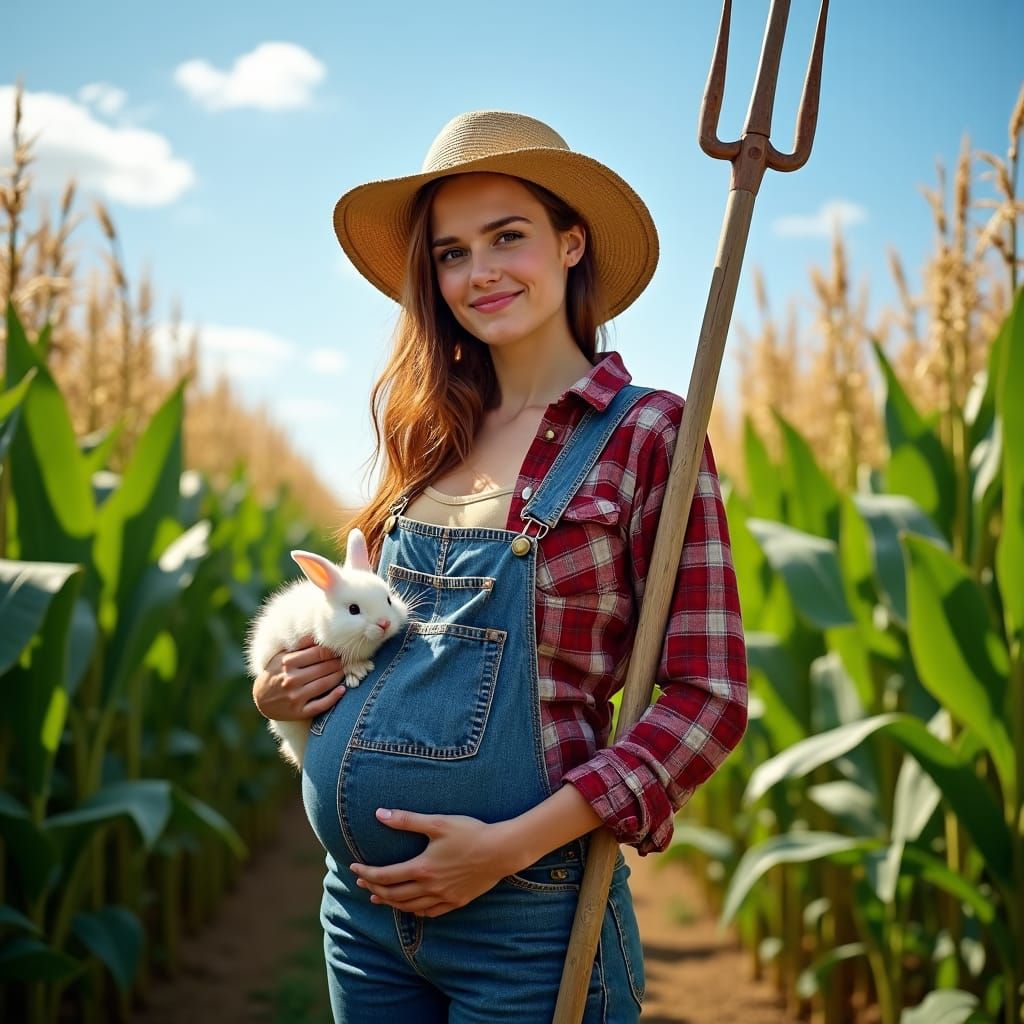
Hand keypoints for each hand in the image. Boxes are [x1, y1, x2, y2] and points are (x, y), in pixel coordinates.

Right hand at [252, 634, 346, 720]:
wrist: (260, 699)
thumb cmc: (274, 673)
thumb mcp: (281, 656)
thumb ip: (299, 646)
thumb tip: (316, 635)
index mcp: (287, 662)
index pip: (318, 653)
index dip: (333, 651)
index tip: (340, 650)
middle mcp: (291, 679)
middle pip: (324, 668)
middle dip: (338, 663)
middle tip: (346, 660)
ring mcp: (295, 697)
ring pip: (325, 684)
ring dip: (339, 677)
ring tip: (345, 671)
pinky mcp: (298, 712)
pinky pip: (320, 705)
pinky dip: (334, 697)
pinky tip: (342, 690)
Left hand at [349, 809, 513, 917]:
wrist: (501, 851)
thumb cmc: (470, 832)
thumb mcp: (437, 822)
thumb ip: (407, 820)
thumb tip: (380, 814)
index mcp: (422, 868)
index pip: (385, 876)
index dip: (366, 873)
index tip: (353, 869)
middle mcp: (430, 887)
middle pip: (393, 894)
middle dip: (374, 888)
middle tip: (361, 883)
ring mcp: (443, 897)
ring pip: (409, 907)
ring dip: (390, 902)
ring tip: (378, 898)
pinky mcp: (456, 901)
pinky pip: (430, 912)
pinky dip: (415, 911)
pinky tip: (411, 907)